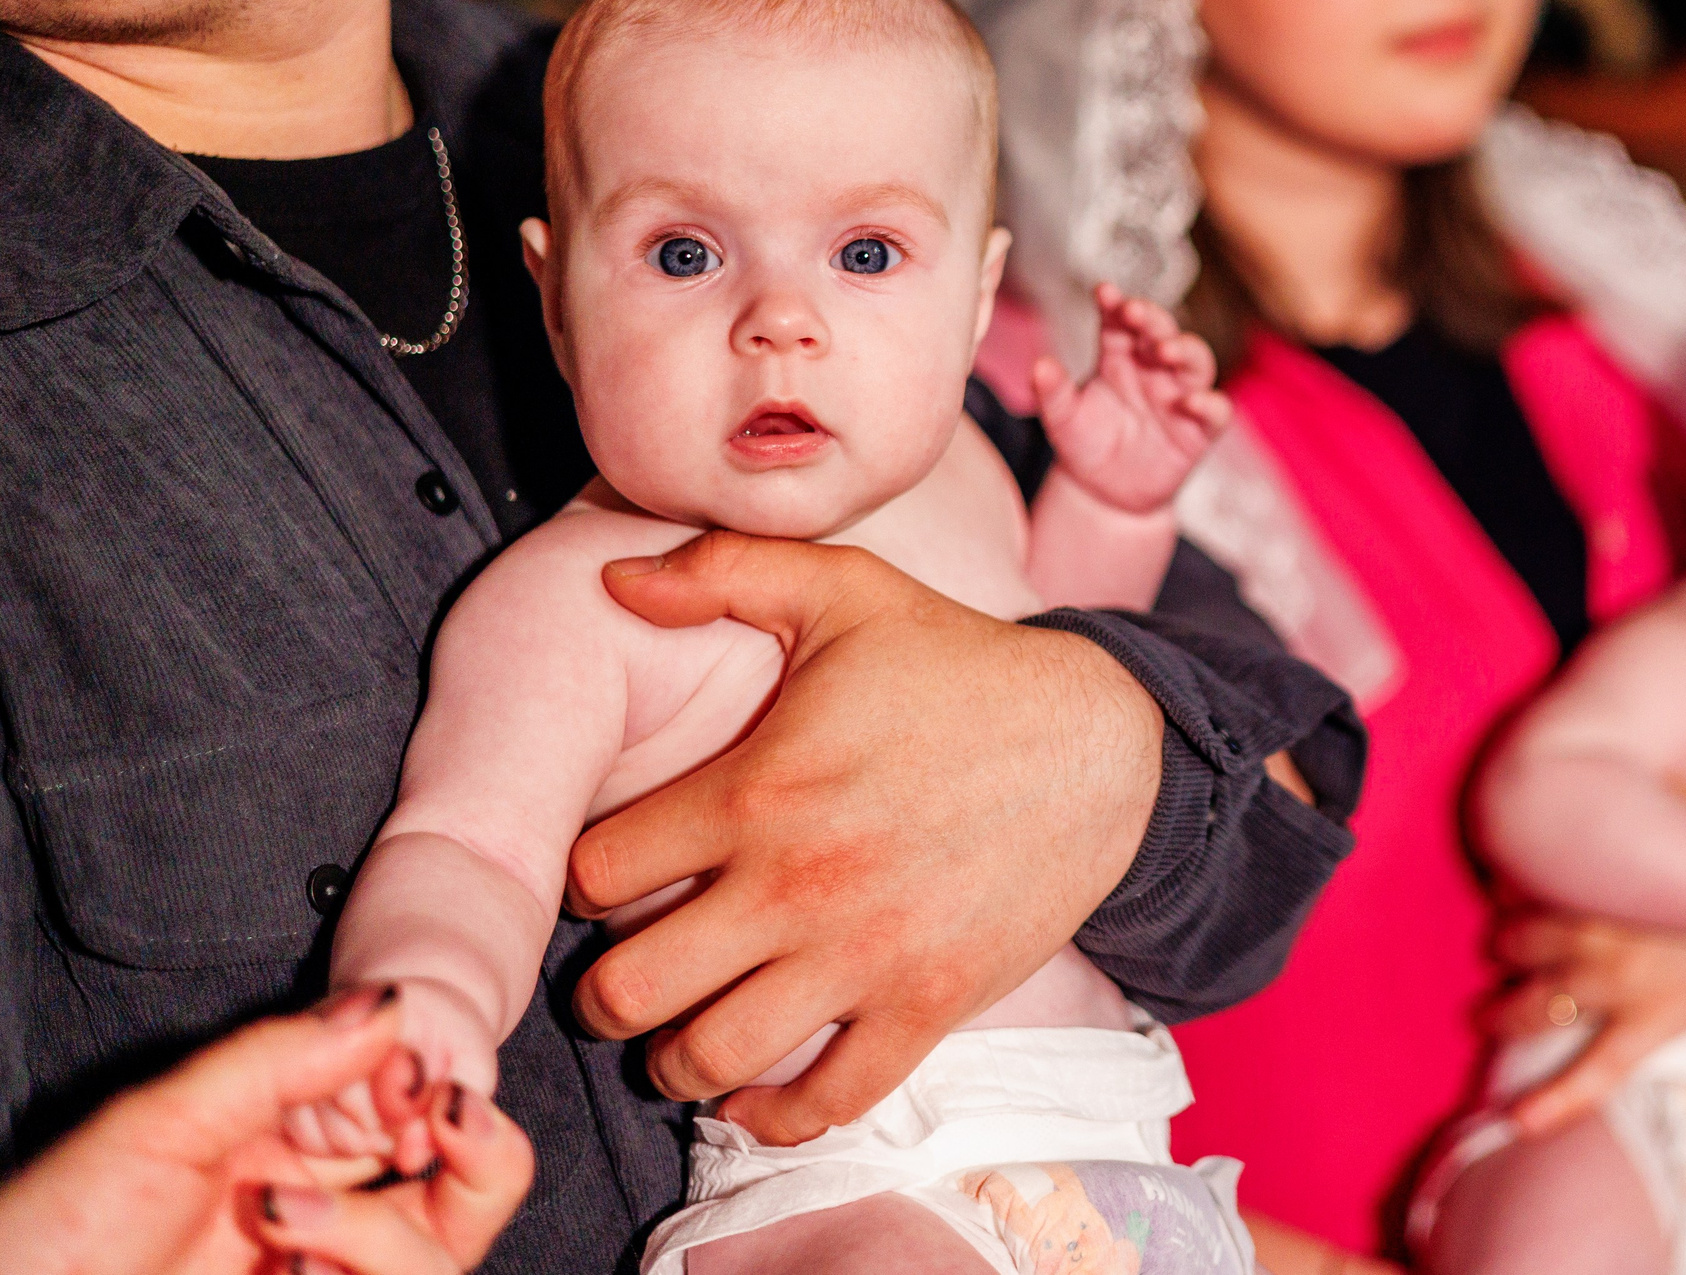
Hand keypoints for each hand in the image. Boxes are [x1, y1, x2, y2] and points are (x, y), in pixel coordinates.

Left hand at [0, 985, 530, 1274]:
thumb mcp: (161, 1122)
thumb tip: (388, 1004)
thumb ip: (277, 1059)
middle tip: (436, 1132)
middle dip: (481, 1160)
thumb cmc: (46, 1233)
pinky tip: (291, 1271)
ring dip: (381, 1238)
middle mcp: (325, 1218)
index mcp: (300, 1148)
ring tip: (286, 1231)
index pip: (426, 1114)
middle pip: (469, 1197)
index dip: (451, 1099)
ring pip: (435, 1263)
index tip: (431, 1088)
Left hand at [568, 534, 1162, 1143]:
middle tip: (626, 972)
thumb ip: (722, 571)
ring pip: (708, 1060)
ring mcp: (862, 957)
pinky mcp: (925, 1006)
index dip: (586, 876)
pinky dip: (773, 1114)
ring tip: (681, 1031)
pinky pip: (824, 1102)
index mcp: (757, 789)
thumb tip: (613, 576)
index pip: (597, 873)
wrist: (1099, 741)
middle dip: (606, 992)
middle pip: (628, 992)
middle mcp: (795, 886)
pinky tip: (756, 1091)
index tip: (613, 875)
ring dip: (674, 1058)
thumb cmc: (960, 664)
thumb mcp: (845, 589)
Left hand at [1031, 284, 1231, 514]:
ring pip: (1196, 360)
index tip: (1103, 292)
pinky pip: (1216, 411)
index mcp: (1118, 355)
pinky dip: (1209, 404)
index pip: (1119, 321)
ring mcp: (1180, 394)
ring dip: (1184, 350)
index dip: (1114, 304)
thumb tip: (1041, 366)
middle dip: (1152, 318)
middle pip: (1162, 331)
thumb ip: (1053, 392)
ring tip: (1165, 351)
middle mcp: (1153, 368)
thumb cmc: (1086, 442)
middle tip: (1135, 312)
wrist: (1105, 492)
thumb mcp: (1061, 418)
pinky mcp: (1200, 428)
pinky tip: (1191, 402)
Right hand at [1482, 911, 1685, 1137]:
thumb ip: (1643, 1020)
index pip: (1594, 1074)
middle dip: (1499, 1016)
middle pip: (1534, 1010)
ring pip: (1518, 945)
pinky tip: (1512, 896)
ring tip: (1502, 948)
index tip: (1519, 1121)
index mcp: (1650, 1018)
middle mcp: (1612, 977)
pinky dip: (1512, 896)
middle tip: (1487, 1016)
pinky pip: (1529, 889)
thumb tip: (1586, 1023)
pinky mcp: (1588, 880)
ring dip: (1505, 949)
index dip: (1554, 1102)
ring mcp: (1595, 925)